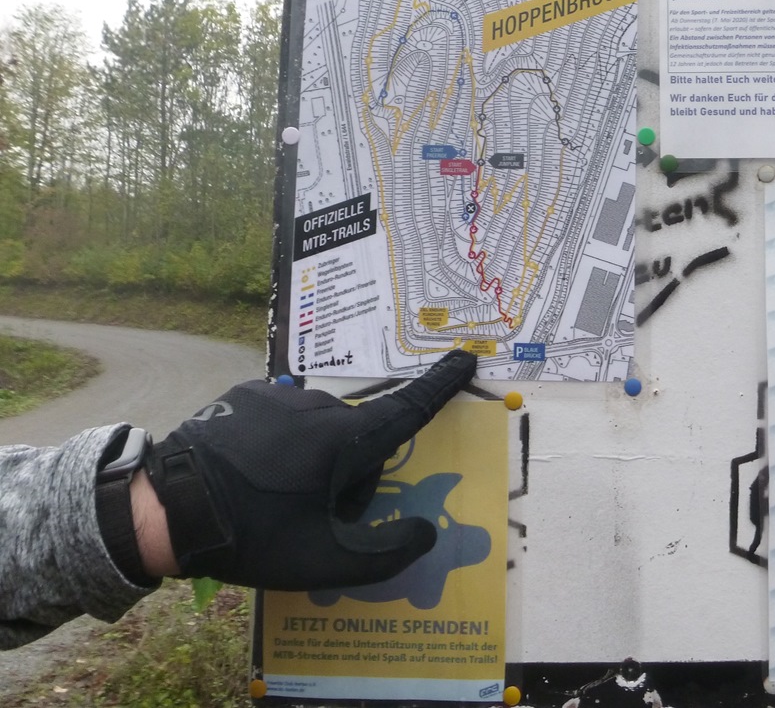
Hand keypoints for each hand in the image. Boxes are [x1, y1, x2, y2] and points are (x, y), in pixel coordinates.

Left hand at [144, 350, 476, 589]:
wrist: (164, 509)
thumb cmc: (252, 535)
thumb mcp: (323, 562)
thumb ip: (387, 553)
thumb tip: (427, 533)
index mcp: (345, 440)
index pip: (409, 408)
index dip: (442, 385)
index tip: (466, 356)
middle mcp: (319, 407)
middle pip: (359, 439)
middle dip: (351, 474)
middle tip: (312, 516)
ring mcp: (278, 397)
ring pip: (320, 429)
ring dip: (315, 458)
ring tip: (273, 499)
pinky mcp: (243, 395)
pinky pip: (283, 418)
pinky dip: (281, 442)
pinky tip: (251, 473)